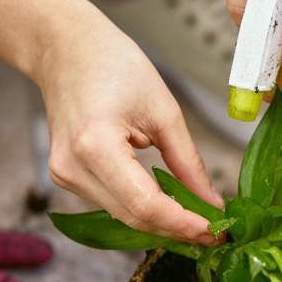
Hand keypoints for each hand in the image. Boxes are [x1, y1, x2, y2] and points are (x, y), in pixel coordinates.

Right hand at [37, 1, 221, 244]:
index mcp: (95, 145)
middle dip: (178, 229)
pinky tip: (171, 208)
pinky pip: (114, 204)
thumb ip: (189, 163)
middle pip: (134, 217)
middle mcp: (73, 168)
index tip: (215, 231)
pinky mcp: (68, 176)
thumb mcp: (165, 112)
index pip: (145, 204)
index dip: (183, 223)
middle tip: (215, 232)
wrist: (65, 49)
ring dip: (164, 223)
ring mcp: (66, 175)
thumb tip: (211, 202)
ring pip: (124, 216)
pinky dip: (145, 210)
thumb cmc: (114, 65)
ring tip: (199, 221)